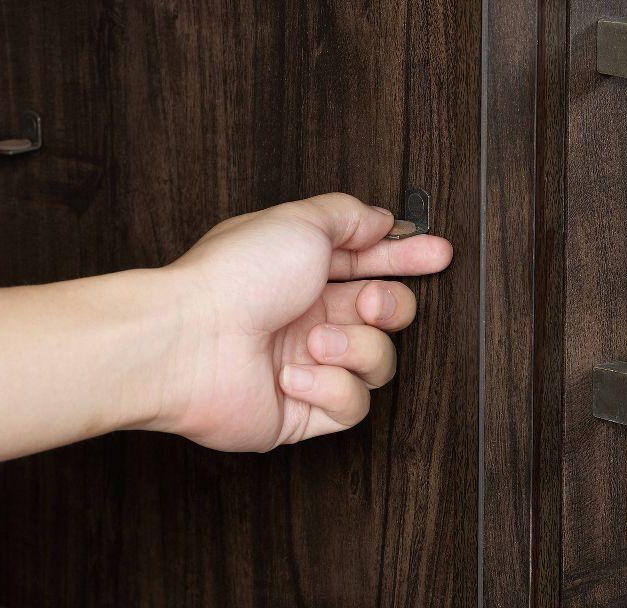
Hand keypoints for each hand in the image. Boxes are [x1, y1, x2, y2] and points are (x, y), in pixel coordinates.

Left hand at [150, 193, 452, 451]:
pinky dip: (327, 387)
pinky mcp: (302, 410)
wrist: (189, 342)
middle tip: (370, 302)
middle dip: (390, 306)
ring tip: (316, 341)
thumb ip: (349, 217)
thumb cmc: (236, 278)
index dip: (407, 258)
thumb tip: (380, 219)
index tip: (437, 254)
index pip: (371, 263)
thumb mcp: (300, 222)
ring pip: (377, 362)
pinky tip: (293, 374)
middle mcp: (309, 316)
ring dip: (354, 349)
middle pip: (385, 314)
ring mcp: (308, 363)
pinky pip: (351, 404)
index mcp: (307, 271)